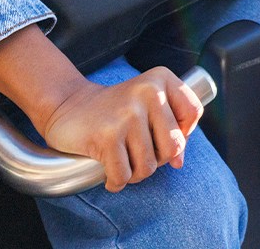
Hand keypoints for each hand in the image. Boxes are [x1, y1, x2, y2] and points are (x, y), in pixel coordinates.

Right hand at [41, 67, 204, 191]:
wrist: (67, 106)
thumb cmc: (114, 111)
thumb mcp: (147, 105)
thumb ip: (171, 128)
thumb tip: (179, 162)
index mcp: (161, 79)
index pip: (192, 113)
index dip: (182, 133)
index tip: (161, 135)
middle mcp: (148, 92)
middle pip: (173, 147)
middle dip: (156, 159)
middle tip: (137, 152)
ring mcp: (127, 114)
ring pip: (148, 166)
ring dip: (134, 173)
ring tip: (121, 159)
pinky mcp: (108, 135)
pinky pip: (124, 175)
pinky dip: (116, 181)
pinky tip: (108, 172)